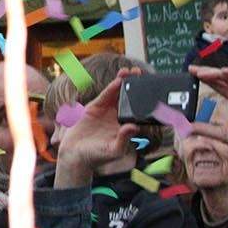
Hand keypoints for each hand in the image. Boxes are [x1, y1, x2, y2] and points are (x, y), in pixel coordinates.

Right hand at [53, 69, 138, 188]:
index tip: (153, 91)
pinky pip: (105, 96)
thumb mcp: (114, 150)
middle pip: (129, 99)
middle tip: (143, 75)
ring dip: (124, 83)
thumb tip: (134, 127)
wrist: (75, 154)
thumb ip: (124, 139)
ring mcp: (106, 111)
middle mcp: (117, 117)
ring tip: (131, 72)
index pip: (138, 111)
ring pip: (117, 94)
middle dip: (136, 87)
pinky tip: (118, 81)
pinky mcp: (94, 108)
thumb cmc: (97, 156)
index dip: (145, 101)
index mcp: (126, 127)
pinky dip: (111, 88)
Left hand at [188, 65, 227, 210]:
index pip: (224, 87)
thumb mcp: (221, 133)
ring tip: (202, 73)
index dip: (210, 80)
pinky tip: (221, 72)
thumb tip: (186, 127)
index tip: (194, 76)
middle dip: (210, 73)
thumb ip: (205, 128)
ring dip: (218, 72)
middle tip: (193, 70)